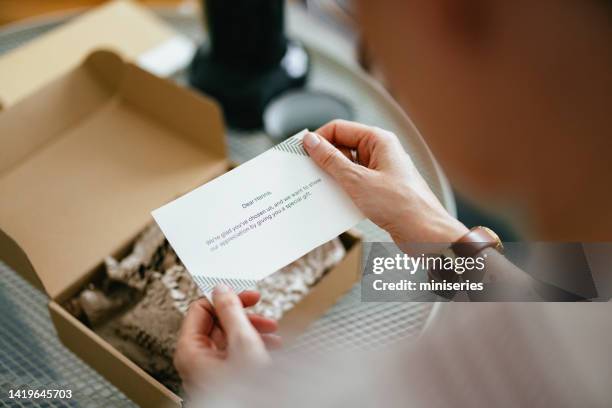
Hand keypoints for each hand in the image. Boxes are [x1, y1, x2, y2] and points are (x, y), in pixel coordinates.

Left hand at [174, 285, 280, 394]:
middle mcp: (196, 361)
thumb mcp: (242, 342)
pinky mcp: (225, 378)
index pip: (200, 309)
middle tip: (263, 317)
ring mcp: (210, 371)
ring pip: (230, 339)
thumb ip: (230, 311)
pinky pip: (236, 354)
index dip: (225, 299)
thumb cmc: (245, 392)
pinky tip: (271, 348)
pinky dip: (254, 347)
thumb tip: (221, 291)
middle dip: (245, 318)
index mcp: (189, 351)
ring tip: (273, 336)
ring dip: (254, 332)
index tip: (247, 297)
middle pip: (217, 324)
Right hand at [302, 120, 467, 244]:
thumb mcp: (357, 180)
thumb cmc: (401, 205)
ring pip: (347, 168)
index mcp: (379, 140)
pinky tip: (332, 202)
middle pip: (342, 147)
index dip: (319, 139)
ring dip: (332, 178)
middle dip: (324, 160)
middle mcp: (380, 152)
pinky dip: (342, 191)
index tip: (301, 152)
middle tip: (306, 173)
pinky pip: (354, 184)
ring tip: (318, 189)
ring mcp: (380, 172)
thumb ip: (331, 160)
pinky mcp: (379, 190)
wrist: (426, 234)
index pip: (340, 128)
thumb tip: (312, 142)